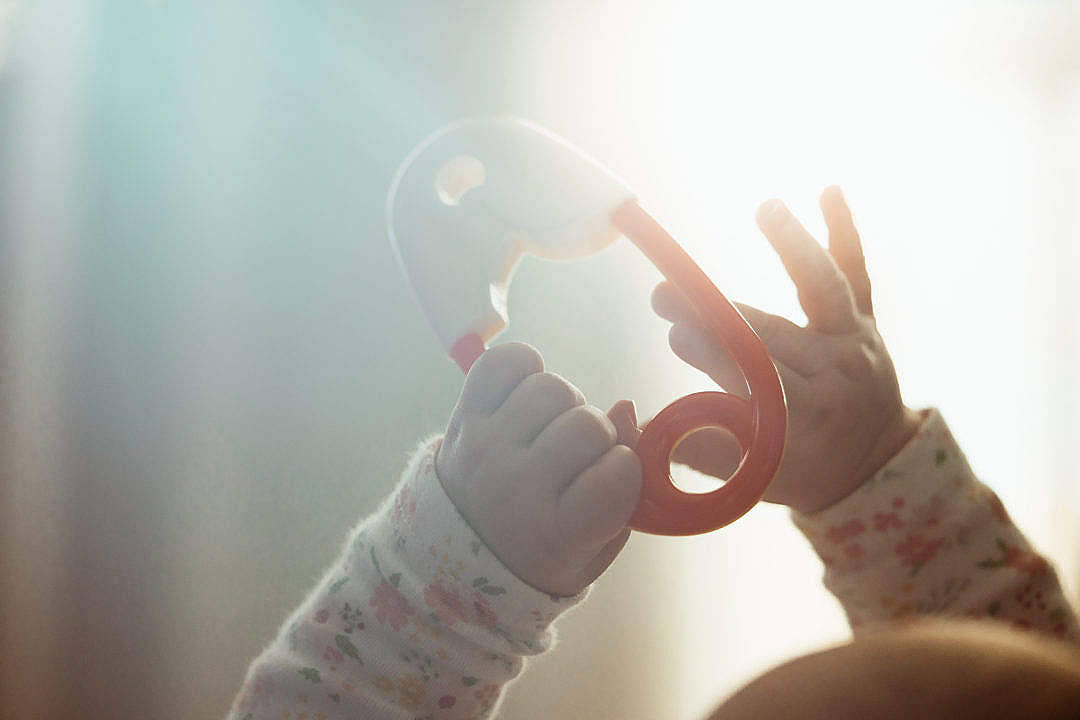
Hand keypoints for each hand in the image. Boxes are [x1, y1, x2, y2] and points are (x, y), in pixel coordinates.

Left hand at [435, 342, 642, 595]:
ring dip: (563, 403)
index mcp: (556, 534)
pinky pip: (503, 362)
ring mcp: (486, 447)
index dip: (626, 466)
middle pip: (588, 425)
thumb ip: (625, 487)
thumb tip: (625, 407)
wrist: (456, 553)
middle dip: (598, 434)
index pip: (618, 473)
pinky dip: (523, 367)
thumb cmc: (541, 551)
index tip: (610, 478)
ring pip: (551, 388)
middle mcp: (516, 487)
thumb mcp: (593, 544)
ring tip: (551, 427)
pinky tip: (526, 396)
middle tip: (579, 454)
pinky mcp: (464, 417)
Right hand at [638, 187, 921, 514]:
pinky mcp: (865, 320)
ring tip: (766, 209)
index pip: (754, 381)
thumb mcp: (750, 478)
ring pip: (822, 289)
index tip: (674, 334)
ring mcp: (857, 343)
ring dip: (793, 246)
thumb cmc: (799, 473)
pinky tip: (829, 189)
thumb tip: (636, 420)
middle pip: (771, 333)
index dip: (714, 357)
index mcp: (810, 421)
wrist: (872, 464)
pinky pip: (856, 272)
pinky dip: (845, 230)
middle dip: (715, 312)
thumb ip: (698, 449)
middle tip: (665, 293)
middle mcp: (839, 377)